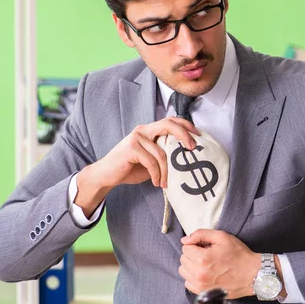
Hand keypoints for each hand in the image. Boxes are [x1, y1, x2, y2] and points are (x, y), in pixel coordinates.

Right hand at [75, 118, 199, 217]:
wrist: (106, 175)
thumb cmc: (129, 168)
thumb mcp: (150, 160)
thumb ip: (163, 154)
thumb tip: (184, 159)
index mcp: (149, 130)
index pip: (170, 120)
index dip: (185, 125)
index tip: (198, 135)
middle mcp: (143, 130)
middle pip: (168, 125)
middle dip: (184, 135)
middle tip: (193, 149)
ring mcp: (136, 137)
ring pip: (161, 152)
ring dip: (167, 171)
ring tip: (165, 183)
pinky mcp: (131, 148)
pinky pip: (152, 162)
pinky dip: (157, 175)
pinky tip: (157, 183)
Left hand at [179, 229, 261, 298]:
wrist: (252, 274)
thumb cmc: (239, 255)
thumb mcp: (222, 237)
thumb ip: (200, 234)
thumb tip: (185, 240)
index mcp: (202, 258)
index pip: (185, 247)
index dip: (195, 244)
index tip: (204, 246)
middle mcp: (199, 273)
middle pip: (183, 259)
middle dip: (192, 254)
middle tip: (206, 254)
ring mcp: (200, 285)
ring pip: (183, 271)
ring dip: (191, 265)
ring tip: (204, 263)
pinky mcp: (203, 292)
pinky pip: (188, 283)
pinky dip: (193, 277)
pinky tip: (204, 273)